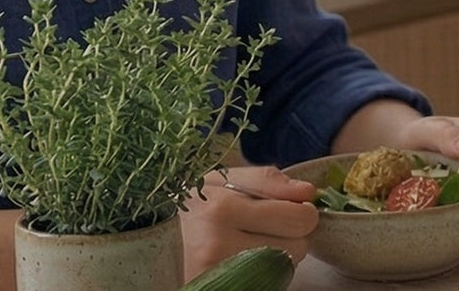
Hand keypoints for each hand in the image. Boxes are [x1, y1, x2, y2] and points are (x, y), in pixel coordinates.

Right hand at [181, 167, 317, 278]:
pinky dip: (262, 272)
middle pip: (298, 246)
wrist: (150, 244)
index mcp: (222, 209)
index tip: (287, 209)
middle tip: (263, 229)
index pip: (299, 218)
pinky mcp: (220, 289)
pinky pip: (268, 282)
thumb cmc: (189, 209)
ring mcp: (218, 274)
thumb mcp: (219, 181)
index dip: (301, 212)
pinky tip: (241, 262)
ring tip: (246, 245)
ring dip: (275, 255)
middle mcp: (219, 245)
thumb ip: (266, 180)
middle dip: (290, 235)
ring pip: (285, 267)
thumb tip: (308, 191)